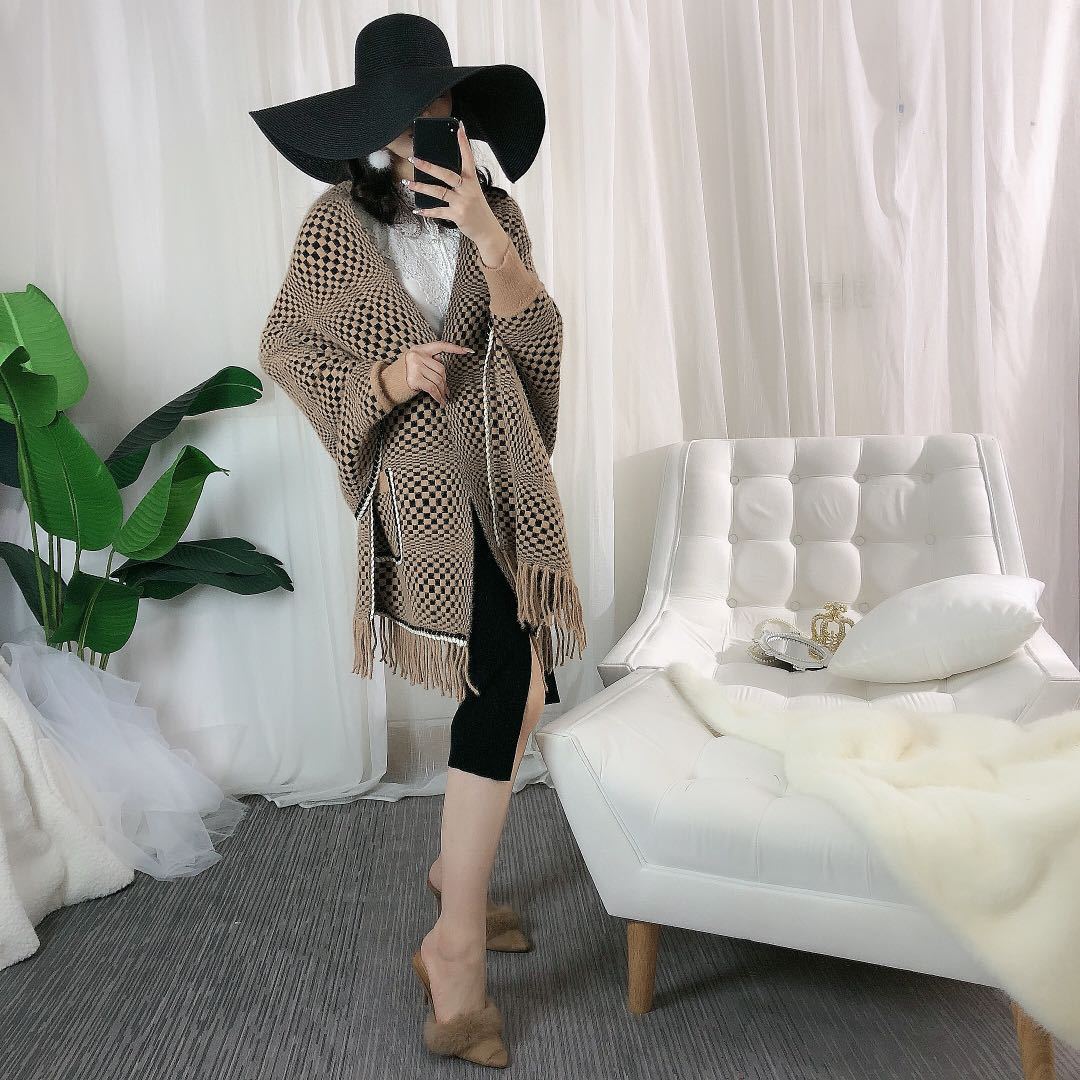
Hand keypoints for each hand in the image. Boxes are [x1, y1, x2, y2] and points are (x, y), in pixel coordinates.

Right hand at [395, 340, 473, 406]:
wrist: (386, 384)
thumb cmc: (403, 375)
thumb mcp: (415, 363)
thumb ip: (429, 360)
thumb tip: (442, 363)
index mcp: (419, 349)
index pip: (441, 346)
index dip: (455, 348)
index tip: (467, 351)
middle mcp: (417, 355)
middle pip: (441, 369)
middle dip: (445, 382)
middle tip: (447, 392)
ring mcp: (415, 366)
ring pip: (438, 380)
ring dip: (442, 392)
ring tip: (444, 398)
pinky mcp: (415, 379)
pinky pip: (432, 389)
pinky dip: (438, 397)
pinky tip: (441, 402)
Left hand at [405, 121, 505, 252]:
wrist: (487, 230)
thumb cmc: (477, 208)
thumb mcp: (473, 191)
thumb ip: (461, 181)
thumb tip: (440, 171)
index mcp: (472, 180)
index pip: (468, 158)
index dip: (463, 143)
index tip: (459, 128)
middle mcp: (467, 189)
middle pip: (446, 174)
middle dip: (428, 166)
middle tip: (414, 159)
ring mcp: (462, 202)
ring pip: (438, 192)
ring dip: (421, 187)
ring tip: (408, 182)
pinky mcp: (457, 215)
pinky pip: (438, 211)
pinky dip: (427, 211)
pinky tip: (417, 210)